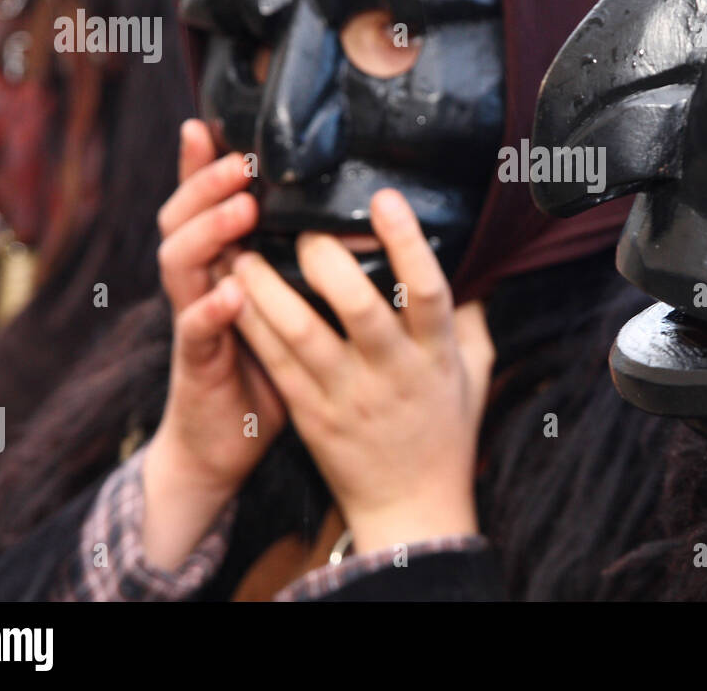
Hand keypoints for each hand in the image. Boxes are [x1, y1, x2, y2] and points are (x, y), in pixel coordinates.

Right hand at [143, 120, 285, 568]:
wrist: (224, 447)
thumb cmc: (269, 369)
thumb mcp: (289, 308)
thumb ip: (304, 267)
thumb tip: (360, 222)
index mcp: (224, 266)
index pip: (207, 206)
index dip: (203, 167)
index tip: (212, 123)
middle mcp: (200, 285)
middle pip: (182, 220)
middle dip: (205, 186)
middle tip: (239, 159)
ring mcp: (193, 323)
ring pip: (180, 264)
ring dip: (209, 233)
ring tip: (240, 209)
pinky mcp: (197, 366)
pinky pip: (194, 332)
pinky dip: (210, 309)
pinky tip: (229, 291)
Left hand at [232, 188, 494, 553]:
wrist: (410, 507)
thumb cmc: (445, 431)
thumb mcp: (475, 372)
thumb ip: (471, 316)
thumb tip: (474, 262)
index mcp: (435, 355)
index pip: (428, 291)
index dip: (408, 243)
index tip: (385, 199)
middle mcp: (391, 373)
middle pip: (359, 308)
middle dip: (326, 261)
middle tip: (302, 225)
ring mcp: (346, 396)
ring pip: (301, 334)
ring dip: (269, 289)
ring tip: (245, 250)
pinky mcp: (309, 415)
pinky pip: (274, 364)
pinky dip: (251, 324)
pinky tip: (232, 294)